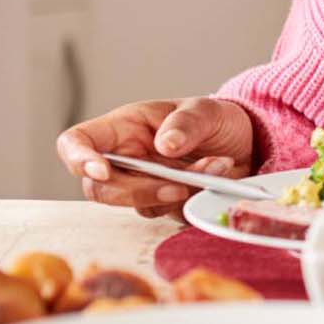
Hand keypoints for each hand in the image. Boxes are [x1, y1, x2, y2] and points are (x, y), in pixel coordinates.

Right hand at [55, 98, 255, 218]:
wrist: (246, 143)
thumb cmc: (213, 120)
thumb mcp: (206, 110)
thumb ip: (187, 123)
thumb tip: (166, 145)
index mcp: (123, 128)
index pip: (76, 142)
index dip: (78, 158)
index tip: (100, 171)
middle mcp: (125, 159)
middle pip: (100, 188)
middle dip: (137, 192)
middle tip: (178, 185)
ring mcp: (143, 185)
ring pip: (137, 205)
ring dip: (175, 193)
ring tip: (215, 166)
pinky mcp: (165, 205)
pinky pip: (168, 213)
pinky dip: (193, 200)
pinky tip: (217, 178)